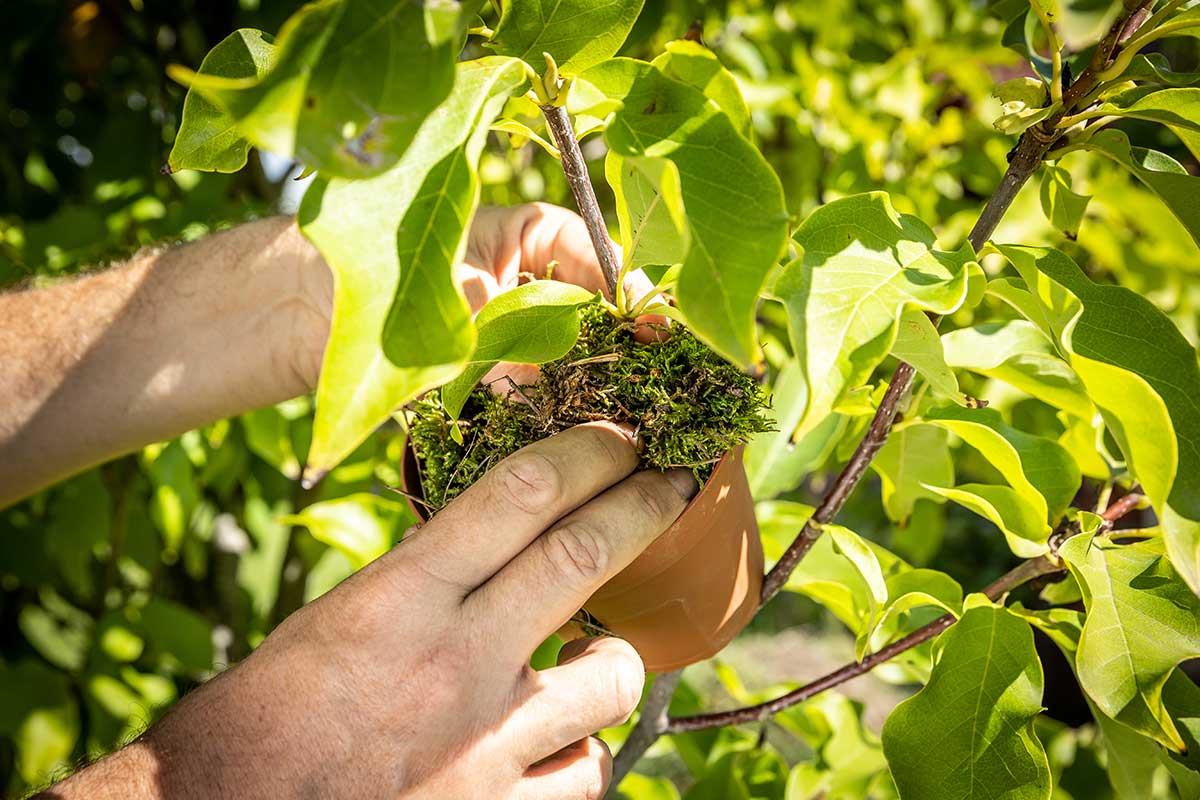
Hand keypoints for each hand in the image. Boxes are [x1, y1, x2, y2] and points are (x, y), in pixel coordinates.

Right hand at [46, 423, 696, 798]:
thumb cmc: (259, 723)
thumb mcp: (335, 623)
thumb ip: (422, 586)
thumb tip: (491, 552)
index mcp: (398, 601)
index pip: (518, 495)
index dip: (587, 453)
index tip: (622, 437)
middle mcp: (455, 664)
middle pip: (583, 557)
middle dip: (644, 509)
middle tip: (675, 484)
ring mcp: (487, 747)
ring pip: (610, 679)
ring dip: (617, 658)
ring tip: (598, 654)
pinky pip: (586, 774)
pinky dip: (584, 753)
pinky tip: (559, 748)